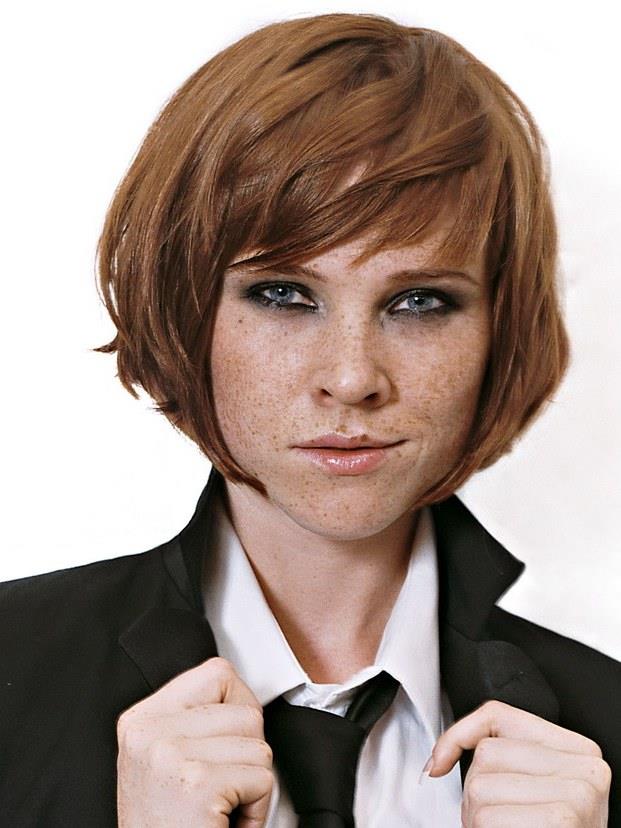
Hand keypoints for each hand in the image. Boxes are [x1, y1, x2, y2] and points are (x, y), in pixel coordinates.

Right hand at [116, 657, 272, 827]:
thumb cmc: (168, 826)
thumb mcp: (165, 761)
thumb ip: (193, 721)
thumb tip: (241, 692)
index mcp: (141, 720)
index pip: (217, 673)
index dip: (238, 708)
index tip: (226, 744)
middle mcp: (149, 731)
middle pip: (245, 709)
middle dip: (248, 752)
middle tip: (221, 788)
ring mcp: (170, 753)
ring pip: (258, 742)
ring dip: (253, 782)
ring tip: (220, 807)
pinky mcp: (197, 782)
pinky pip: (262, 777)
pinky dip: (256, 809)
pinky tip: (225, 823)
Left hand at [424, 700, 610, 826]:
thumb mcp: (533, 787)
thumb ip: (500, 755)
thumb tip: (437, 762)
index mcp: (577, 749)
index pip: (499, 715)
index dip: (459, 735)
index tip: (440, 762)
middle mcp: (585, 766)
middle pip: (487, 753)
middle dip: (475, 791)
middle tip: (498, 818)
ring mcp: (578, 792)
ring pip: (481, 786)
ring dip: (477, 818)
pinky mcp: (564, 818)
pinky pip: (490, 818)